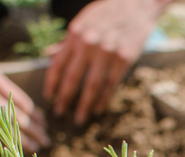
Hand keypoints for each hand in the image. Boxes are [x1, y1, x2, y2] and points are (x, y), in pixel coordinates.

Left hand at [43, 0, 166, 124]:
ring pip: (92, 85)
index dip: (51, 83)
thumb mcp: (82, 22)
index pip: (58, 64)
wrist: (136, 4)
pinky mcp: (124, 59)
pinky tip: (98, 108)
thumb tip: (49, 56)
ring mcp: (108, 53)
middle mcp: (89, 44)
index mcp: (75, 34)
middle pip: (73, 78)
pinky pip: (111, 84)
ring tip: (79, 118)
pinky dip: (104, 98)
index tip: (48, 97)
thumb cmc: (106, 13)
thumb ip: (67, 41)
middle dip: (64, 98)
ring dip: (84, 105)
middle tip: (59, 114)